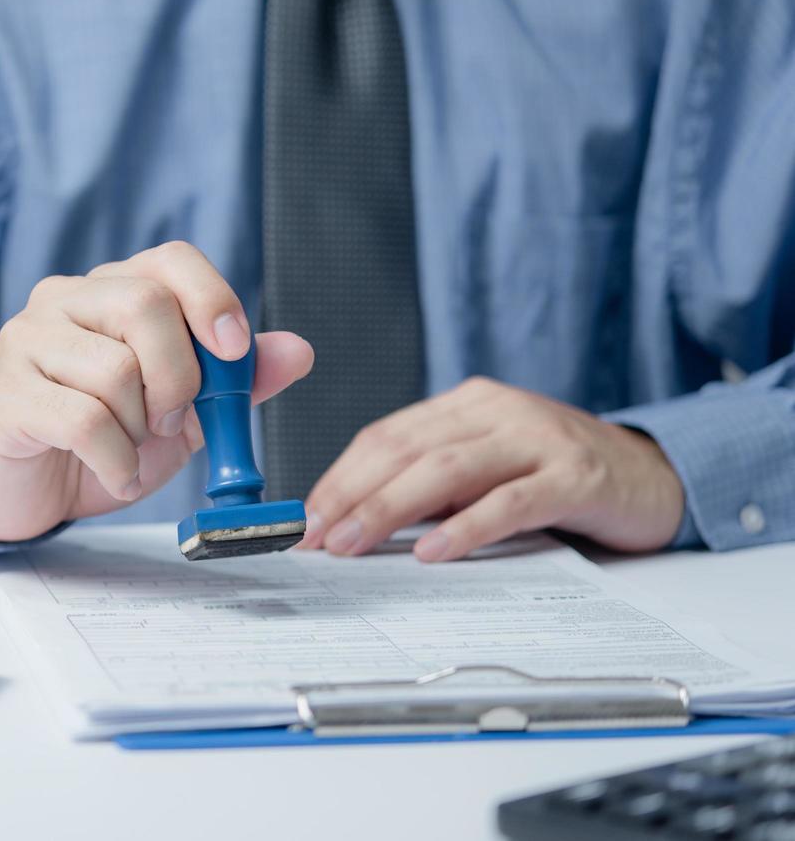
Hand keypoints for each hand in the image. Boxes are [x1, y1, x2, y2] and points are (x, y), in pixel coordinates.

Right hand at [0, 241, 314, 542]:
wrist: (27, 492)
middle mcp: (63, 301)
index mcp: (109, 291)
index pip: (170, 260)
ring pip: (115, 369)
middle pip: (144, 304)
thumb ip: (235, 383)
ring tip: (130, 450)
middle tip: (173, 421)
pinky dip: (117, 462)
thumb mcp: (181, 414)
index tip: (234, 350)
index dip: (212, 298)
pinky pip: (83, 421)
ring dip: (141, 430)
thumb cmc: (101, 441)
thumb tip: (298, 351)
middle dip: (180, 376)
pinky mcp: (6, 396)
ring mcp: (27, 343)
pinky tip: (115, 475)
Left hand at [299, 377, 685, 561]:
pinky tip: (433, 551)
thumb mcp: (485, 469)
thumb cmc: (555, 477)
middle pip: (406, 448)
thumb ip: (430, 486)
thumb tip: (352, 523)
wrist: (655, 475)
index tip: (303, 519)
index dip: (339, 477)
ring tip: (352, 543)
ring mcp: (538, 438)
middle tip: (312, 536)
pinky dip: (465, 526)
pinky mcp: (575, 475)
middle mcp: (496, 411)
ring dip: (390, 509)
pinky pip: (509, 500)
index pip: (385, 436)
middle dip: (351, 494)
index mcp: (466, 404)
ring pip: (447, 470)